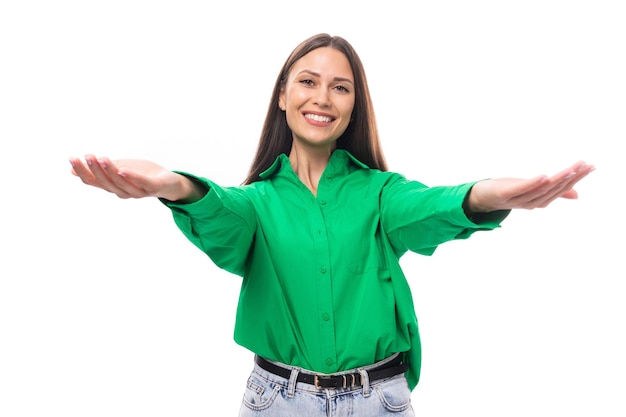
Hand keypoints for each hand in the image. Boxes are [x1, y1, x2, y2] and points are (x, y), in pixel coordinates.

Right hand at [69, 155, 200, 201]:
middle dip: (95, 170)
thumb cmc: (142, 175)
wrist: (170, 183)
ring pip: (121, 183)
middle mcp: (123, 191)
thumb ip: (100, 169)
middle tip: (87, 156)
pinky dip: (132, 178)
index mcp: (113, 186)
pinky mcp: (153, 188)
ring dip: (110, 171)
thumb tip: (71, 170)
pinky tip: (123, 169)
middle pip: (106, 183)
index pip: (94, 182)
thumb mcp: (118, 169)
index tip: (72, 158)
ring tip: (102, 158)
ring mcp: (139, 191)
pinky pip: (142, 183)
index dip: (82, 172)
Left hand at [467, 161, 594, 211]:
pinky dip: (533, 184)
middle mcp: (531, 202)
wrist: (480, 198)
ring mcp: (517, 199)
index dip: (577, 178)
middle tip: (585, 165)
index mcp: (539, 200)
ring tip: (570, 169)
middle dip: (571, 177)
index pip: (561, 189)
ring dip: (557, 179)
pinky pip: (521, 189)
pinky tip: (543, 176)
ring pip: (541, 189)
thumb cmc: (507, 192)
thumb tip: (577, 194)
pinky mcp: (504, 194)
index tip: (590, 166)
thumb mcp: (531, 189)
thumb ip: (553, 191)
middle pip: (554, 189)